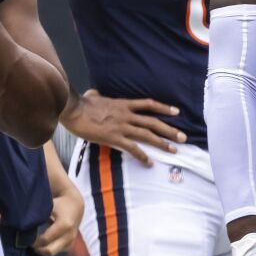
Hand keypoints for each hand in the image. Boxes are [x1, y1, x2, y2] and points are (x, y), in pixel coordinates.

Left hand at [32, 176, 83, 255]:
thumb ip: (35, 216)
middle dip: (36, 248)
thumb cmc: (58, 204)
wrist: (75, 205)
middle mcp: (70, 235)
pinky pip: (57, 251)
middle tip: (28, 242)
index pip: (44, 240)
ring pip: (53, 253)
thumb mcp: (47, 206)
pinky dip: (48, 248)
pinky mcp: (70, 244)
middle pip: (49, 251)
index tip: (24, 236)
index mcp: (64, 225)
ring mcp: (71, 240)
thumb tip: (18, 225)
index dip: (32, 241)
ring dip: (42, 249)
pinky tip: (42, 242)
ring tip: (34, 242)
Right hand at [61, 89, 185, 166]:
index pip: (149, 104)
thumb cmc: (80, 103)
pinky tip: (149, 162)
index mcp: (124, 104)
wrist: (72, 109)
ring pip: (147, 135)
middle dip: (170, 130)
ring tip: (174, 150)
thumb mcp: (93, 96)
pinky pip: (132, 148)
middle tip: (183, 138)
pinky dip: (142, 155)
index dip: (164, 107)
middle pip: (153, 122)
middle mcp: (127, 115)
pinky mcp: (114, 138)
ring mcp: (122, 126)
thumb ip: (98, 96)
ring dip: (162, 143)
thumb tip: (94, 93)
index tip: (177, 112)